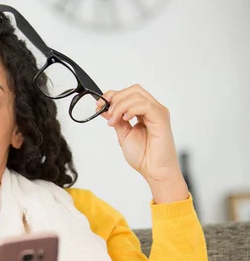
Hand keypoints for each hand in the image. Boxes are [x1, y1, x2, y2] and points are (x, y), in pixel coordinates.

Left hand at [98, 84, 188, 202]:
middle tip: (108, 113)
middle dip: (116, 98)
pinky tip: (125, 119)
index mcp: (144, 112)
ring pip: (137, 95)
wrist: (154, 170)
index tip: (99, 105)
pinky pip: (145, 105)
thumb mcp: (123, 134)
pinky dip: (131, 109)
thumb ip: (116, 120)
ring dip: (120, 106)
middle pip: (133, 90)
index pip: (129, 93)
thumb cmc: (144, 156)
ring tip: (114, 121)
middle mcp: (152, 109)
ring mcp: (157, 112)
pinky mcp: (161, 118)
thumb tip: (104, 108)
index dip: (112, 96)